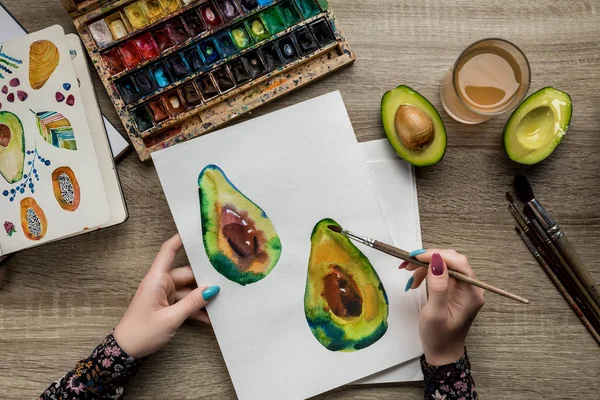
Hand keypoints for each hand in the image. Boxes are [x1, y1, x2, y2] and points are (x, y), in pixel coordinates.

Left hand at [113, 234, 219, 358]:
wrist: (125, 351)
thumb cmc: (141, 332)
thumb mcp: (170, 318)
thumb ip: (192, 303)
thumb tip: (212, 289)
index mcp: (156, 279)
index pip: (168, 251)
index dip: (180, 239)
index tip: (196, 231)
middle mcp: (160, 283)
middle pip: (186, 273)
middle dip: (204, 278)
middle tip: (224, 280)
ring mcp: (164, 294)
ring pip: (189, 289)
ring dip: (202, 297)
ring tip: (220, 301)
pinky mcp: (166, 305)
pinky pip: (185, 302)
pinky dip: (195, 308)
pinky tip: (210, 316)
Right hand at [401, 249, 484, 365]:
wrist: (442, 352)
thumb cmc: (439, 337)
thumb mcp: (435, 313)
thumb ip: (438, 287)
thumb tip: (436, 261)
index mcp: (471, 292)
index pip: (458, 262)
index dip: (437, 255)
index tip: (415, 256)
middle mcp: (470, 286)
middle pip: (451, 260)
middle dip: (428, 259)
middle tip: (407, 263)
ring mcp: (462, 287)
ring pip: (443, 264)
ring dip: (424, 266)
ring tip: (408, 275)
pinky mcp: (453, 289)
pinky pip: (440, 272)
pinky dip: (425, 272)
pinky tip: (414, 281)